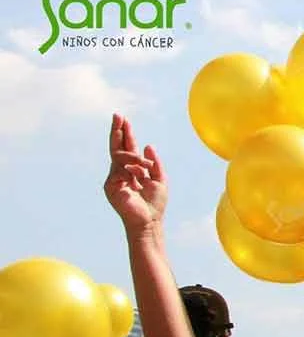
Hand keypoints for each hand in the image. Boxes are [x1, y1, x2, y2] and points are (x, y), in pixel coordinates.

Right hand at [104, 114, 167, 232]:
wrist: (149, 220)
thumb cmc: (154, 204)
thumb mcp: (160, 180)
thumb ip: (154, 163)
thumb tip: (148, 145)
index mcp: (132, 170)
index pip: (127, 149)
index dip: (126, 135)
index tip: (124, 120)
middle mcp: (121, 172)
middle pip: (117, 147)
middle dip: (118, 131)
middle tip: (118, 116)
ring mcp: (114, 178)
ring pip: (120, 156)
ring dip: (133, 157)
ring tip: (145, 166)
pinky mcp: (110, 185)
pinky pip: (120, 168)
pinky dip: (132, 168)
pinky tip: (140, 173)